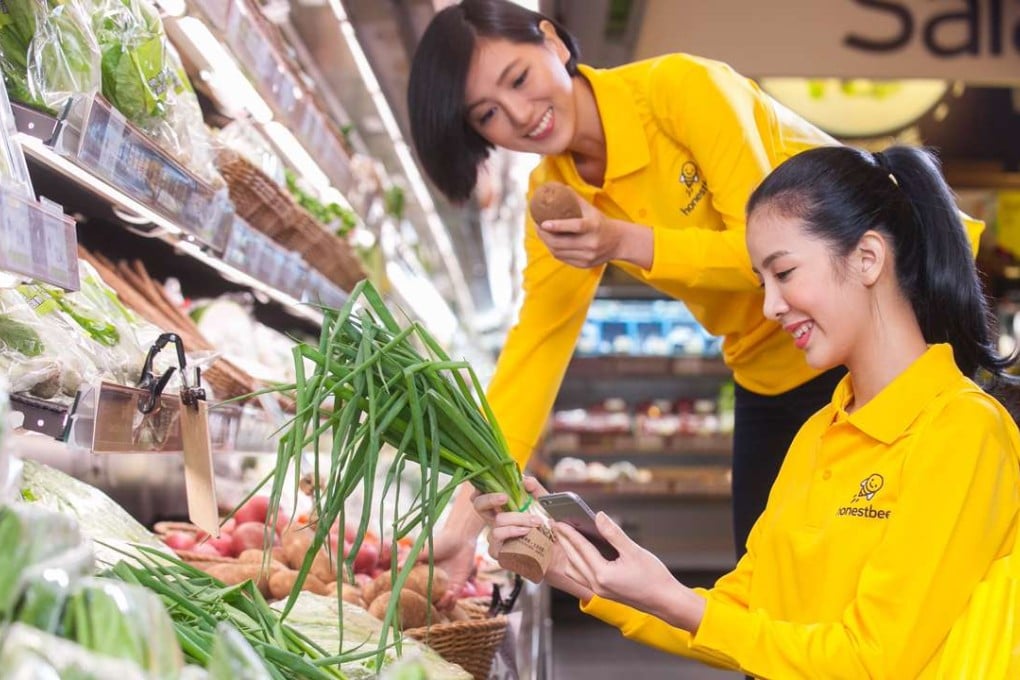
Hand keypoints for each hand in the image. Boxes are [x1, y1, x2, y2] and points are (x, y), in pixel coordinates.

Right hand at [422, 482, 483, 609]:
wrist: (460, 538)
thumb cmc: (440, 542)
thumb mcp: (423, 550)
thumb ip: (411, 559)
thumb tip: (398, 567)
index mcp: (422, 578)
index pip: (416, 594)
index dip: (414, 600)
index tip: (412, 600)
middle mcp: (433, 585)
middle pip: (428, 604)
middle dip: (429, 607)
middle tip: (430, 601)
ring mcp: (444, 587)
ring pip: (441, 606)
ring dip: (442, 606)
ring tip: (444, 596)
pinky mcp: (457, 587)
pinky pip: (453, 601)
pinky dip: (451, 602)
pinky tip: (451, 594)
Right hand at [473, 478, 593, 599]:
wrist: (558, 553)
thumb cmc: (549, 528)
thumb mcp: (545, 504)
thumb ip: (536, 489)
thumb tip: (525, 480)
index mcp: (503, 508)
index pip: (482, 494)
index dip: (483, 488)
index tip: (497, 483)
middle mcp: (495, 522)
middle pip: (478, 505)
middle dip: (490, 498)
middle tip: (505, 497)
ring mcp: (496, 538)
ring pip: (496, 522)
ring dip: (516, 519)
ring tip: (534, 521)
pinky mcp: (499, 553)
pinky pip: (498, 539)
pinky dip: (513, 532)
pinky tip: (526, 532)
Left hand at [535, 195, 652, 269]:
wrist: (619, 242)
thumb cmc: (601, 223)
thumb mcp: (591, 210)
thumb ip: (576, 199)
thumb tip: (560, 187)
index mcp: (594, 227)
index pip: (575, 226)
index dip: (557, 226)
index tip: (543, 223)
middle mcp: (591, 243)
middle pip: (561, 243)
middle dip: (544, 236)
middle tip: (538, 227)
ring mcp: (588, 256)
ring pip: (559, 252)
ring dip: (547, 243)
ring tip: (542, 234)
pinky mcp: (584, 264)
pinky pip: (563, 259)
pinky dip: (554, 251)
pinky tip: (551, 243)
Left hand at [554, 512, 704, 630]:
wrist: (666, 601)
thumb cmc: (654, 577)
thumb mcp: (634, 551)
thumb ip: (614, 533)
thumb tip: (598, 516)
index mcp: (602, 574)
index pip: (580, 549)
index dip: (569, 532)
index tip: (558, 521)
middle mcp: (597, 584)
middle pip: (573, 559)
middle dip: (563, 541)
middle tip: (555, 526)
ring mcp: (599, 591)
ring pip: (575, 571)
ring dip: (568, 554)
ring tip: (565, 538)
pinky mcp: (604, 593)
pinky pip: (582, 577)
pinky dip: (576, 564)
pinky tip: (580, 555)